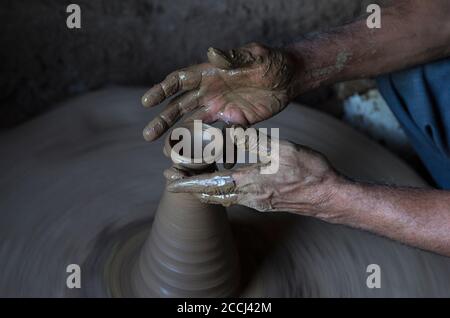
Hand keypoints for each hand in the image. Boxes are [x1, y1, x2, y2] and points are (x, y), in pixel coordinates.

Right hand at [141, 43, 298, 140]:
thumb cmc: (271, 61)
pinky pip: (222, 138)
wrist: (291, 77)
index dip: (162, 90)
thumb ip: (233, 57)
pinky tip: (208, 163)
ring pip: (195, 124)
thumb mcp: (254, 56)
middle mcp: (210, 92)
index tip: (147, 103)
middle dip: (163, 120)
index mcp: (210, 74)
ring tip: (168, 153)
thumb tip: (211, 51)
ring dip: (180, 137)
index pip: (180, 81)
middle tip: (148, 136)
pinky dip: (216, 149)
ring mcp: (222, 109)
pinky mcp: (236, 121)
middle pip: (180, 106)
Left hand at [166, 137, 340, 215]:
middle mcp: (249, 197)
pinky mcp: (266, 203)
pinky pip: (236, 198)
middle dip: (191, 188)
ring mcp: (258, 202)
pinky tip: (225, 181)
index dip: (188, 182)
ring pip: (223, 198)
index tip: (169, 181)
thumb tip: (230, 130)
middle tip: (172, 182)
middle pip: (211, 195)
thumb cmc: (308, 171)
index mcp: (249, 182)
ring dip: (205, 191)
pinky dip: (222, 190)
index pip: (209, 184)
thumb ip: (252, 141)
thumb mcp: (280, 149)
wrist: (328, 195)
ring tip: (192, 181)